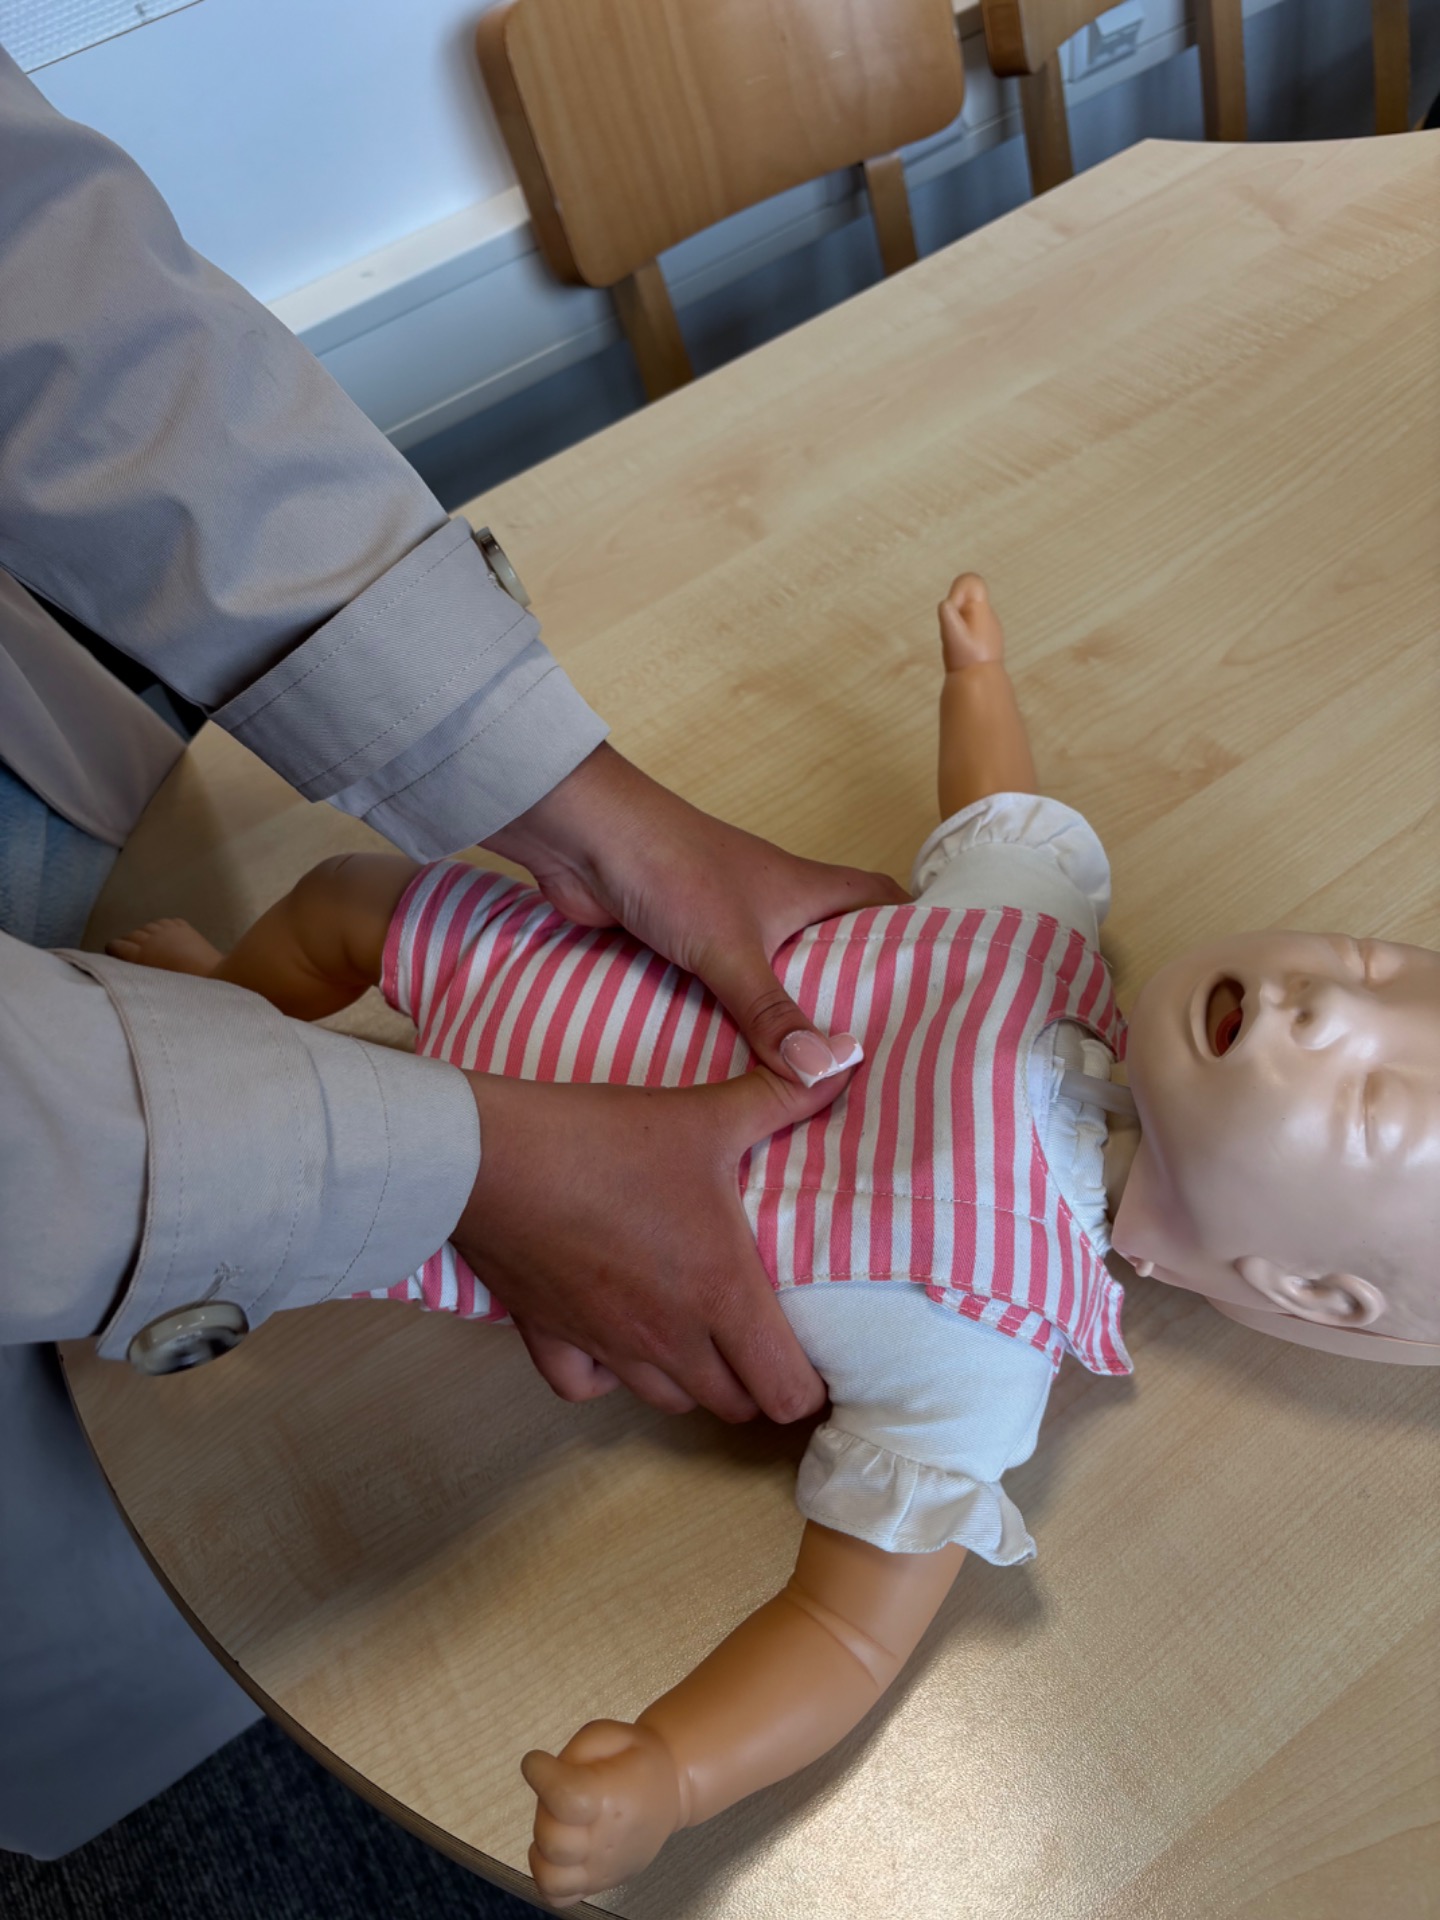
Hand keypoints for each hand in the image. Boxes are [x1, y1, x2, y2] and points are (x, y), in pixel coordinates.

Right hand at [453, 1051, 859, 1422]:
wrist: (490, 1156)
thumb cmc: (605, 1140)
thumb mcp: (707, 1113)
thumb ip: (784, 1093)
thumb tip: (845, 1059)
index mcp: (721, 1293)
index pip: (787, 1392)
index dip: (809, 1383)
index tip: (814, 1355)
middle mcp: (670, 1338)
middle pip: (734, 1406)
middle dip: (756, 1381)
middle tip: (760, 1336)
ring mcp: (607, 1347)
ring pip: (668, 1402)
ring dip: (691, 1380)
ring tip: (698, 1334)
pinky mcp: (550, 1339)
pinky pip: (586, 1389)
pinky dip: (607, 1375)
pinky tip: (614, 1336)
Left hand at [483, 744, 905, 1083]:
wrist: (583, 839)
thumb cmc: (671, 869)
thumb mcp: (732, 947)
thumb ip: (775, 1013)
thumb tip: (827, 1074)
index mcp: (806, 889)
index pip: (880, 903)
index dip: (914, 933)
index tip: (940, 983)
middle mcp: (774, 905)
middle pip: (832, 950)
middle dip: (855, 997)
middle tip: (884, 1058)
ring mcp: (728, 926)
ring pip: (775, 977)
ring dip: (790, 1019)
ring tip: (820, 1080)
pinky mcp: (683, 946)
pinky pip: (723, 993)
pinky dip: (734, 1026)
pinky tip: (742, 1070)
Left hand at [523, 1720, 682, 1908]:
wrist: (670, 1791)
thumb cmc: (638, 1760)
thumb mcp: (612, 1734)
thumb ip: (576, 1752)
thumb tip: (548, 1777)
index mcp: (611, 1798)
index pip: (564, 1798)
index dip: (540, 1776)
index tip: (536, 1762)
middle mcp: (606, 1842)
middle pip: (553, 1840)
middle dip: (543, 1809)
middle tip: (557, 1791)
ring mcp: (602, 1870)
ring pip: (551, 1877)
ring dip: (543, 1848)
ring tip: (558, 1824)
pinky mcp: (598, 1884)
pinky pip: (559, 1896)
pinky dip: (548, 1877)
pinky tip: (558, 1852)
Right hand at [938, 572, 1005, 670]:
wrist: (980, 681)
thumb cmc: (966, 658)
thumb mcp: (953, 635)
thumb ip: (949, 616)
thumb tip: (945, 603)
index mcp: (980, 609)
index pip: (972, 581)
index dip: (957, 590)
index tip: (953, 609)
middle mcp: (987, 614)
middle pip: (969, 596)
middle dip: (956, 607)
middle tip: (954, 628)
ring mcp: (987, 626)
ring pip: (970, 612)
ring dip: (959, 621)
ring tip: (959, 638)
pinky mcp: (985, 637)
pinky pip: (972, 625)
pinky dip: (964, 631)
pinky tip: (963, 646)